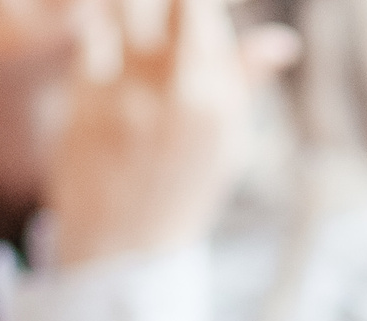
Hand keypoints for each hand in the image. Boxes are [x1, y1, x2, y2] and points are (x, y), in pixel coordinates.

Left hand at [46, 0, 296, 267]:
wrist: (125, 249)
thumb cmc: (182, 190)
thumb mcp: (227, 143)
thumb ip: (245, 82)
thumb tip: (283, 41)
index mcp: (218, 103)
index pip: (202, 6)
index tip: (196, 5)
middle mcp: (176, 94)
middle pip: (166, 1)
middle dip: (165, 1)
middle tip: (165, 9)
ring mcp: (126, 97)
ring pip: (121, 7)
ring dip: (129, 6)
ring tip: (134, 17)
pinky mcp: (83, 100)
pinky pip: (86, 32)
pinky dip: (95, 17)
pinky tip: (100, 22)